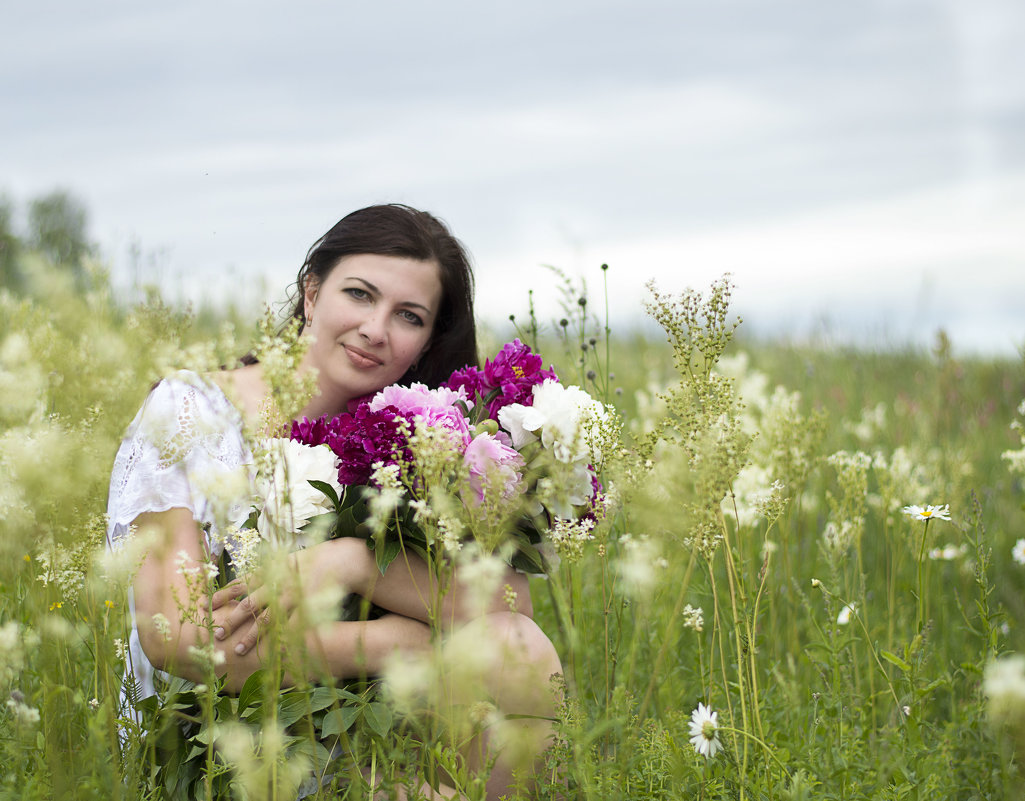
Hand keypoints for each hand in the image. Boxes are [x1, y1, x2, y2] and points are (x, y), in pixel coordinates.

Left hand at [210, 538, 372, 654]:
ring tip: (238, 650)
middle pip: (249, 604)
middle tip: (215, 634)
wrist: (340, 560)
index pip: (240, 584)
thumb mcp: (285, 561)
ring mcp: (292, 596)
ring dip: (251, 636)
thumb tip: (244, 581)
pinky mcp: (306, 606)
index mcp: (270, 572)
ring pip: (267, 619)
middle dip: (231, 620)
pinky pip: (290, 628)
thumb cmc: (311, 562)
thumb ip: (266, 572)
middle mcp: (278, 584)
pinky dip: (281, 641)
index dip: (222, 595)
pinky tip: (273, 654)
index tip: (205, 605)